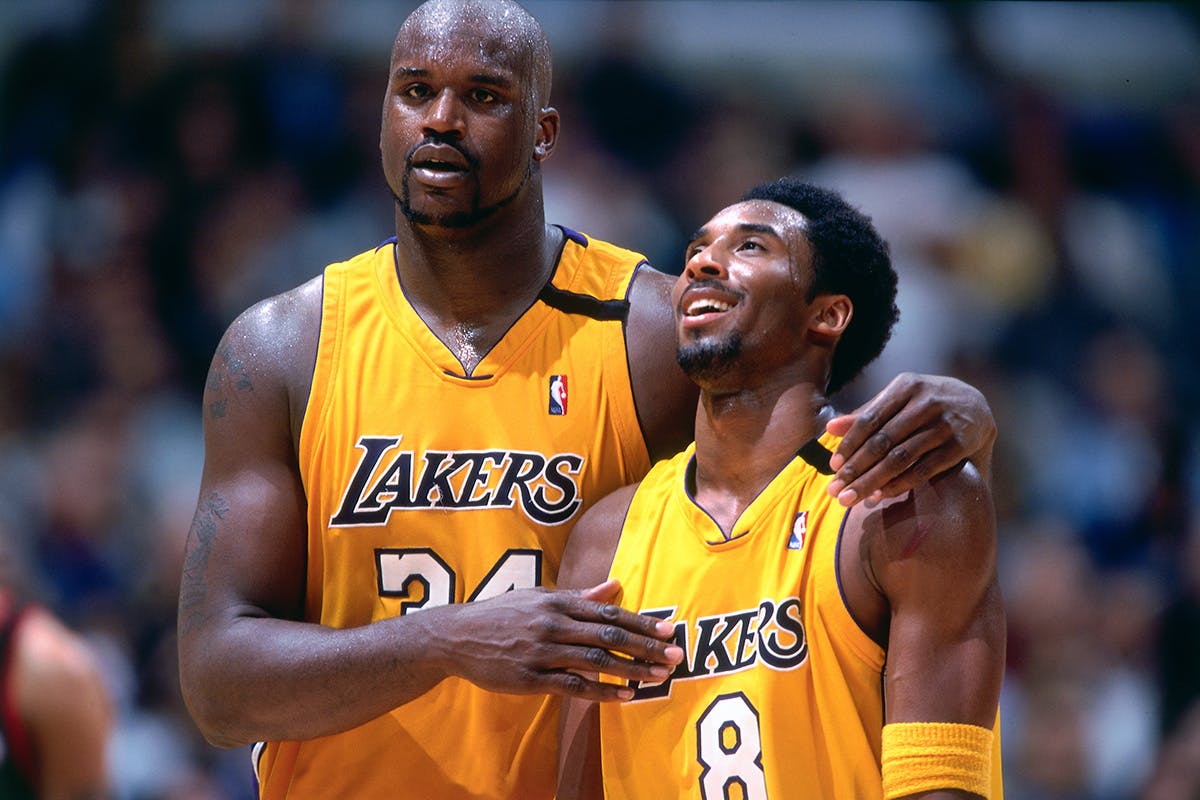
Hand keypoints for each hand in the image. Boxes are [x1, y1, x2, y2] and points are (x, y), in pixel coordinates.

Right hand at [433, 579, 682, 700]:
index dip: (641, 622)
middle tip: (674, 656)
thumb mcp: (538, 596)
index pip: (608, 612)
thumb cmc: (502, 613)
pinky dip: (600, 691)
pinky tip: (624, 695)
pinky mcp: (530, 678)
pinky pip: (572, 686)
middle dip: (645, 647)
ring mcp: (542, 652)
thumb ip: (578, 595)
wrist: (456, 636)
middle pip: (608, 635)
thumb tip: (614, 585)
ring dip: (630, 670)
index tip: (668, 630)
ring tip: (657, 677)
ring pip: (595, 661)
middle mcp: (553, 625)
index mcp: (557, 603)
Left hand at [824, 372, 995, 505]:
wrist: (977, 407)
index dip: (849, 444)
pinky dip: (900, 484)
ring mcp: (944, 424)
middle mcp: (925, 402)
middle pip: (882, 441)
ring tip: (853, 498)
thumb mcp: (899, 400)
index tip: (833, 466)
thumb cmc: (926, 404)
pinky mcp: (959, 445)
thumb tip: (830, 428)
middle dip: (856, 469)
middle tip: (836, 490)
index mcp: (905, 386)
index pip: (869, 419)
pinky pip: (924, 469)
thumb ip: (867, 414)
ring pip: (901, 458)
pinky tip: (882, 495)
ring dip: (873, 481)